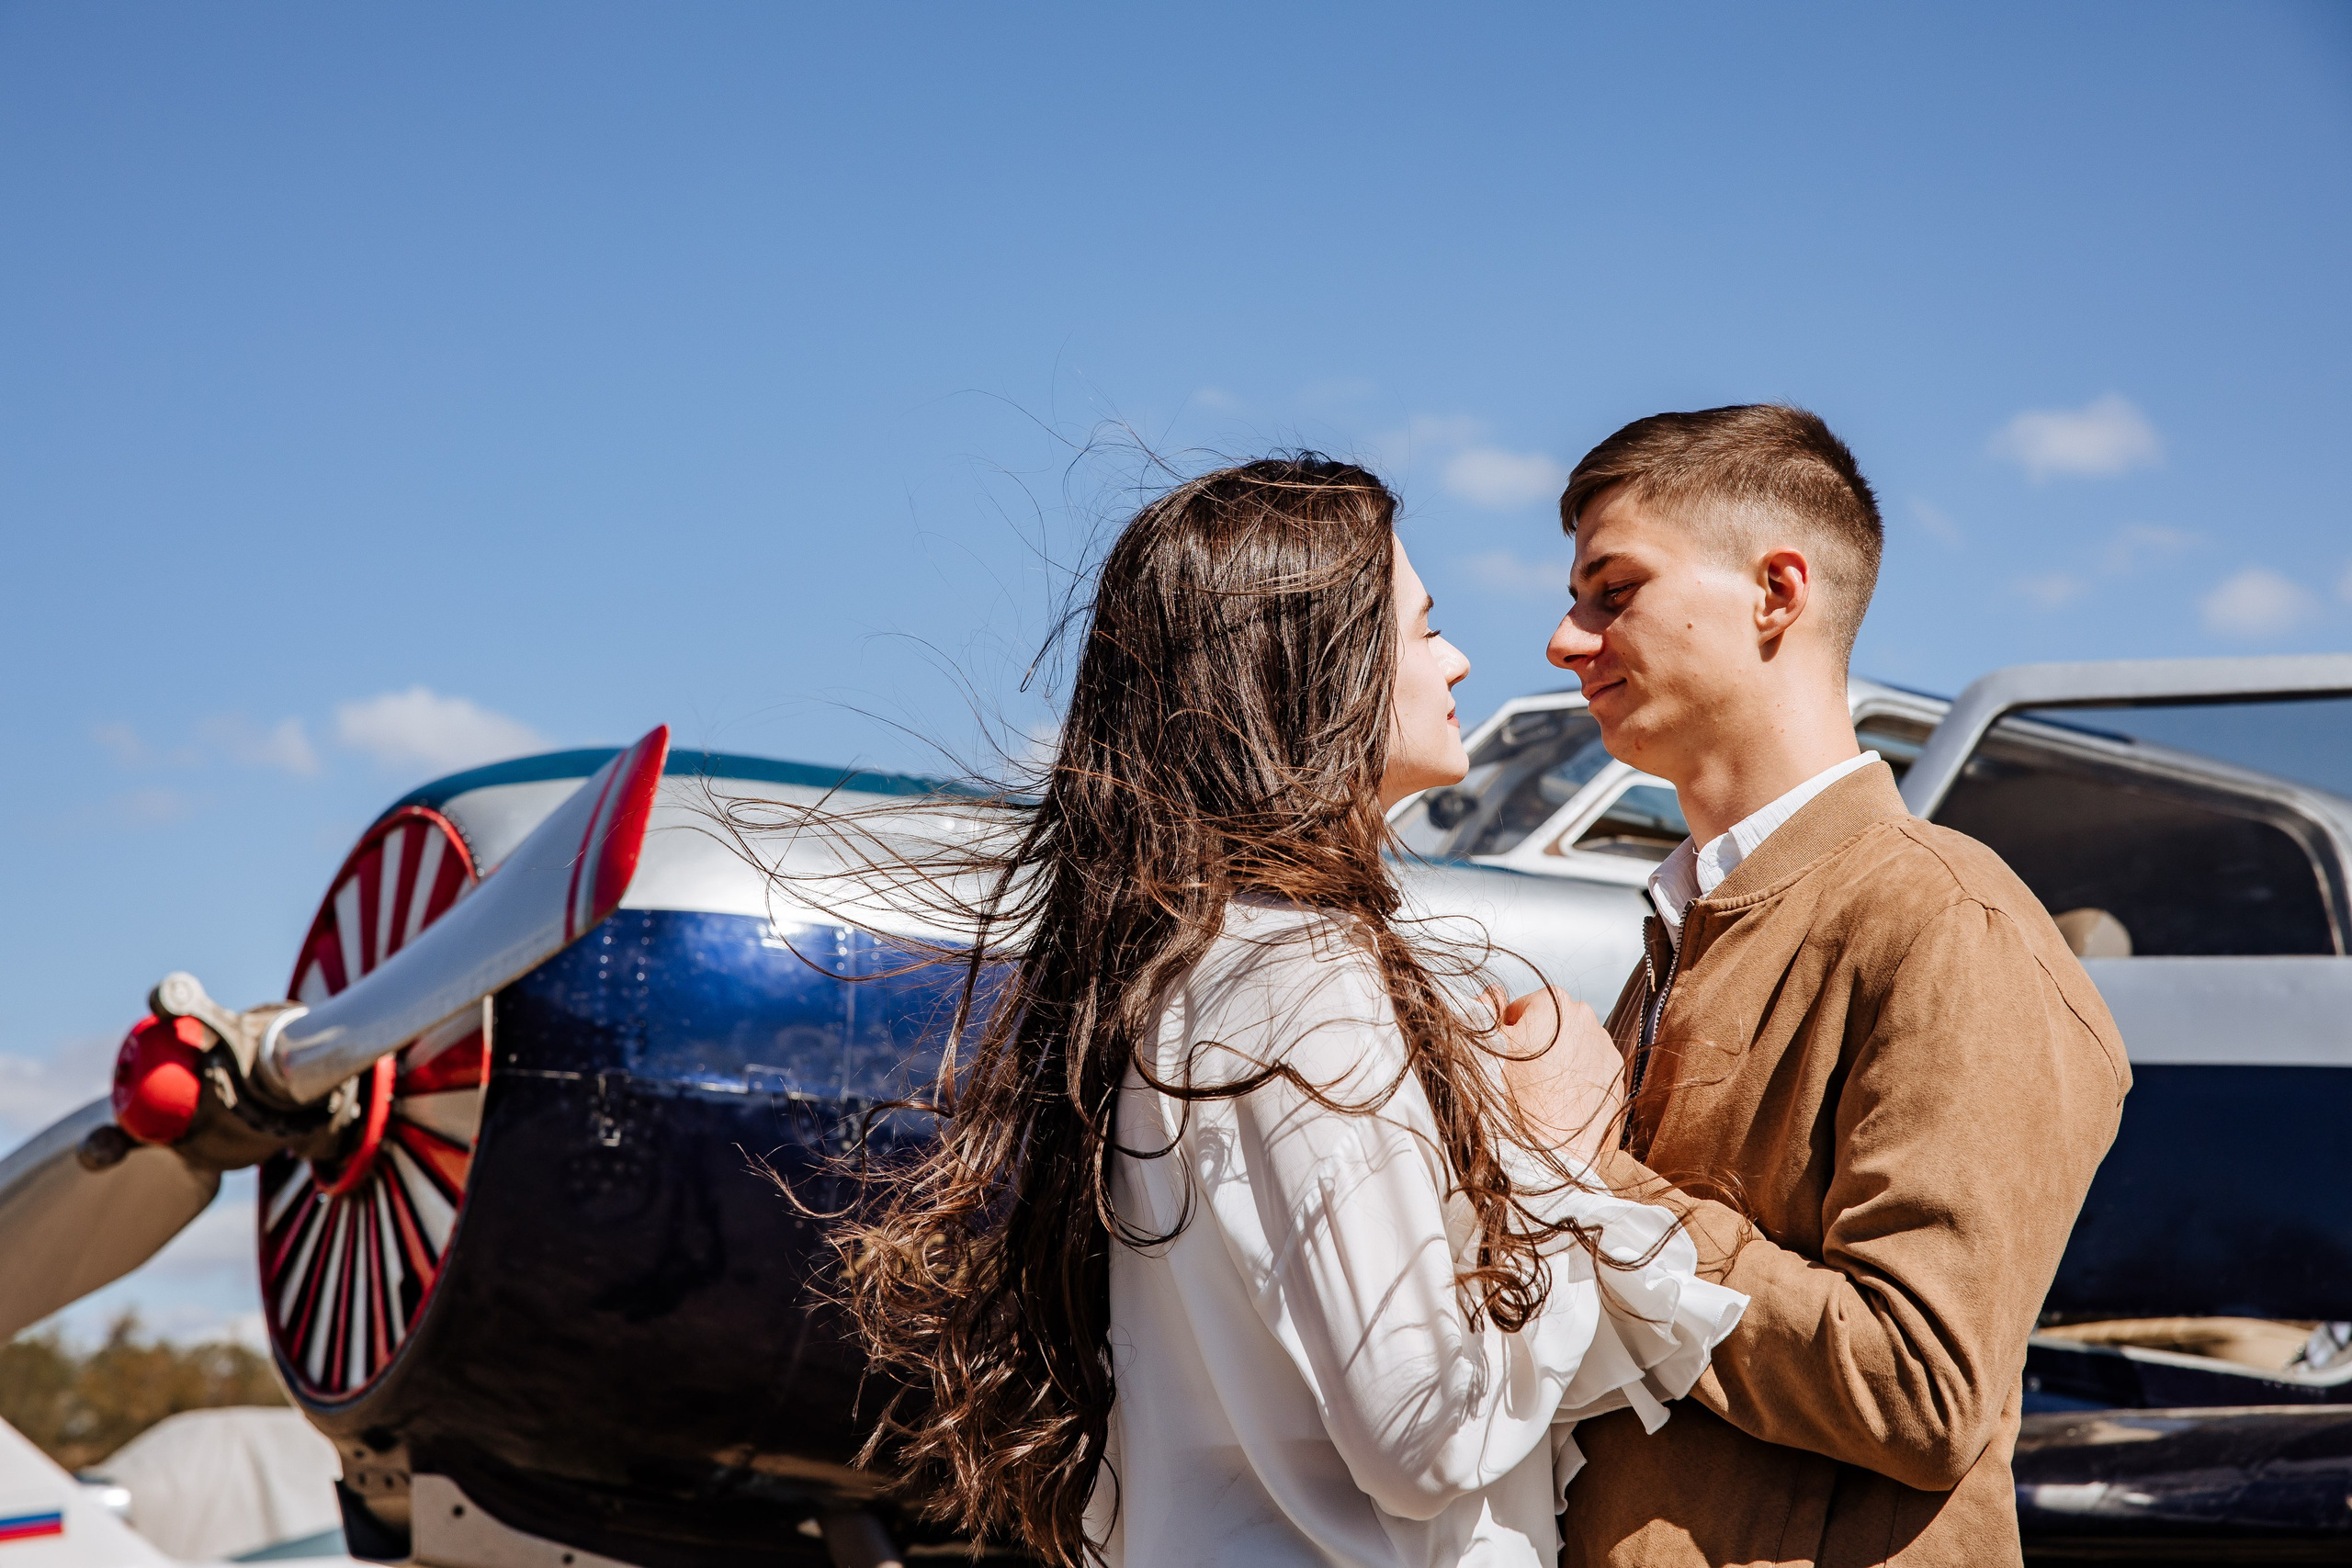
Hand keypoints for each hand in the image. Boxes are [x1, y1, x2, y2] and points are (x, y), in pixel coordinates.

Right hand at [1485, 984, 1625, 1166]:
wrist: (1552, 1150)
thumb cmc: (1515, 1099)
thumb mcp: (1487, 1047)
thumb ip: (1485, 1009)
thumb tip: (1490, 994)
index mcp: (1554, 1002)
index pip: (1524, 1005)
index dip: (1509, 1029)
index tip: (1507, 1052)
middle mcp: (1587, 1018)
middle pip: (1553, 1024)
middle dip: (1539, 1042)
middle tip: (1522, 1073)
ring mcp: (1606, 1048)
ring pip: (1575, 1046)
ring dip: (1560, 1060)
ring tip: (1543, 1091)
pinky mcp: (1618, 1077)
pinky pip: (1593, 1070)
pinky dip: (1579, 1080)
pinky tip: (1562, 1101)